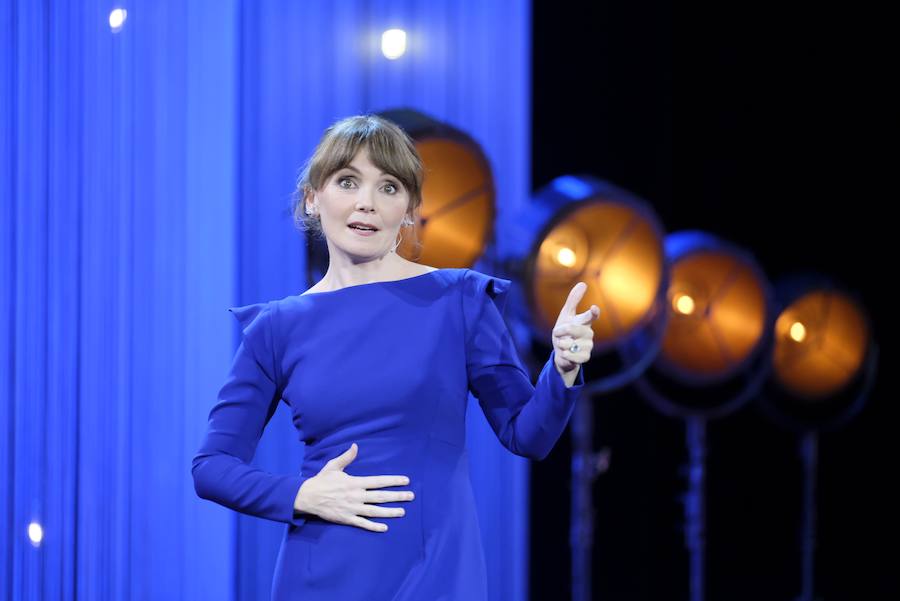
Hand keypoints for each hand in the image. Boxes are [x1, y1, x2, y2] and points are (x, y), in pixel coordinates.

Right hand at [293, 443, 414, 531]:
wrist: (307, 497)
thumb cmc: (322, 480)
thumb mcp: (334, 466)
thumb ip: (347, 457)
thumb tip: (355, 446)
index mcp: (355, 482)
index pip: (378, 481)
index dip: (393, 481)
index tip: (406, 481)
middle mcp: (356, 496)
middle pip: (380, 497)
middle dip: (397, 496)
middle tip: (411, 496)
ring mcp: (352, 509)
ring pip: (375, 512)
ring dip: (390, 512)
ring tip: (402, 512)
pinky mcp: (347, 519)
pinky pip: (363, 524)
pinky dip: (374, 526)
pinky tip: (385, 527)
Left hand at [552, 281, 599, 384]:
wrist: (561, 352)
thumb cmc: (564, 331)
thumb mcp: (566, 315)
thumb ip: (573, 300)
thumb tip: (583, 283)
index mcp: (584, 321)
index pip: (591, 316)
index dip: (593, 312)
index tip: (593, 308)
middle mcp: (589, 333)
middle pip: (576, 329)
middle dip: (564, 330)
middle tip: (556, 332)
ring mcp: (588, 345)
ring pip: (573, 343)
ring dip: (563, 344)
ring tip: (562, 344)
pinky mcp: (585, 357)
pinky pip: (574, 355)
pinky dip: (566, 354)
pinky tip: (565, 353)